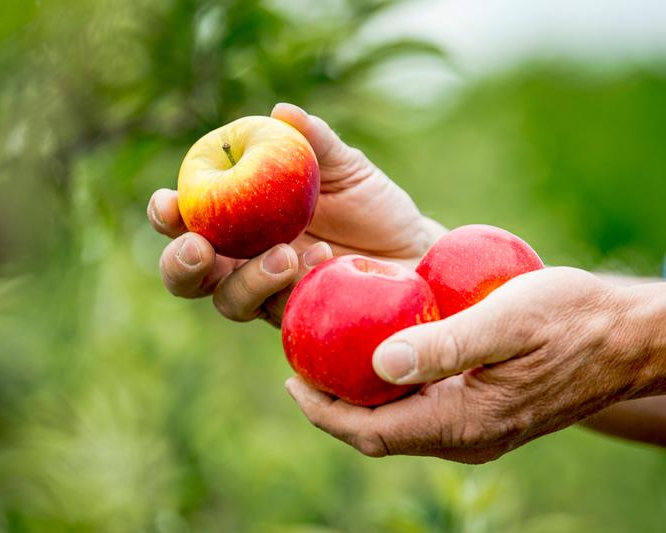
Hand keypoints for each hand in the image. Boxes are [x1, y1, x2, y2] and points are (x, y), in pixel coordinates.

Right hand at [148, 103, 444, 325]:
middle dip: (181, 262)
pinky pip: (279, 311)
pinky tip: (324, 261)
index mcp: (238, 217)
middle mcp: (241, 258)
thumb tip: (282, 112)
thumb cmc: (371, 203)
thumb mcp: (345, 167)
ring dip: (247, 279)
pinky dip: (293, 288)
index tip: (168, 204)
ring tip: (285, 254)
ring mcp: (267, 293)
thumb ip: (314, 141)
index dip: (166, 214)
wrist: (414, 251)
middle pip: (187, 272)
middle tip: (200, 248)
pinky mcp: (296, 318)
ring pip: (229, 300)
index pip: (186, 218)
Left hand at [286, 267, 664, 462]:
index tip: (293, 380)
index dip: (324, 411)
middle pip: (378, 434)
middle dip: (334, 406)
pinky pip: (422, 411)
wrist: (626, 338)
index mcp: (465, 421)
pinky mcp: (485, 414)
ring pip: (398, 424)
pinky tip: (379, 355)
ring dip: (360, 397)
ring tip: (330, 358)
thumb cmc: (572, 318)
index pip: (371, 433)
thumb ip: (445, 344)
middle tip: (303, 365)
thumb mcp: (507, 318)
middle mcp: (467, 437)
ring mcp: (477, 430)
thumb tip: (377, 364)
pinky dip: (390, 389)